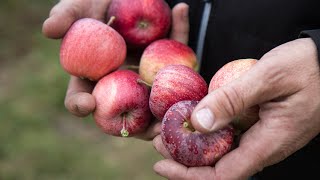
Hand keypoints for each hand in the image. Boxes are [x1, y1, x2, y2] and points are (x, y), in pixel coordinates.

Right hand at [42, 0, 189, 139]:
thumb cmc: (96, 4)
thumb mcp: (80, 6)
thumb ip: (67, 16)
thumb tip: (49, 29)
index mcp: (95, 76)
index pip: (83, 97)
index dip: (81, 105)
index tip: (87, 105)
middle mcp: (121, 81)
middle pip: (128, 111)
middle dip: (141, 128)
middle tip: (153, 132)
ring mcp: (146, 73)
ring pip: (159, 96)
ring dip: (171, 108)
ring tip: (179, 111)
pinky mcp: (169, 56)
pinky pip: (178, 51)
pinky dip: (181, 34)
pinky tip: (182, 26)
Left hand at [153, 38, 319, 178]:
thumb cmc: (308, 67)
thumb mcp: (268, 78)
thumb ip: (232, 100)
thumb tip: (197, 123)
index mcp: (268, 143)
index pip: (222, 176)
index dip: (188, 175)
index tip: (162, 165)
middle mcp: (263, 146)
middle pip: (217, 166)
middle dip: (184, 158)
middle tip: (159, 139)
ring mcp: (262, 137)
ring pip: (221, 151)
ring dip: (193, 144)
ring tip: (169, 128)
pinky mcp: (260, 125)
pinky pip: (230, 136)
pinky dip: (207, 130)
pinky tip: (193, 117)